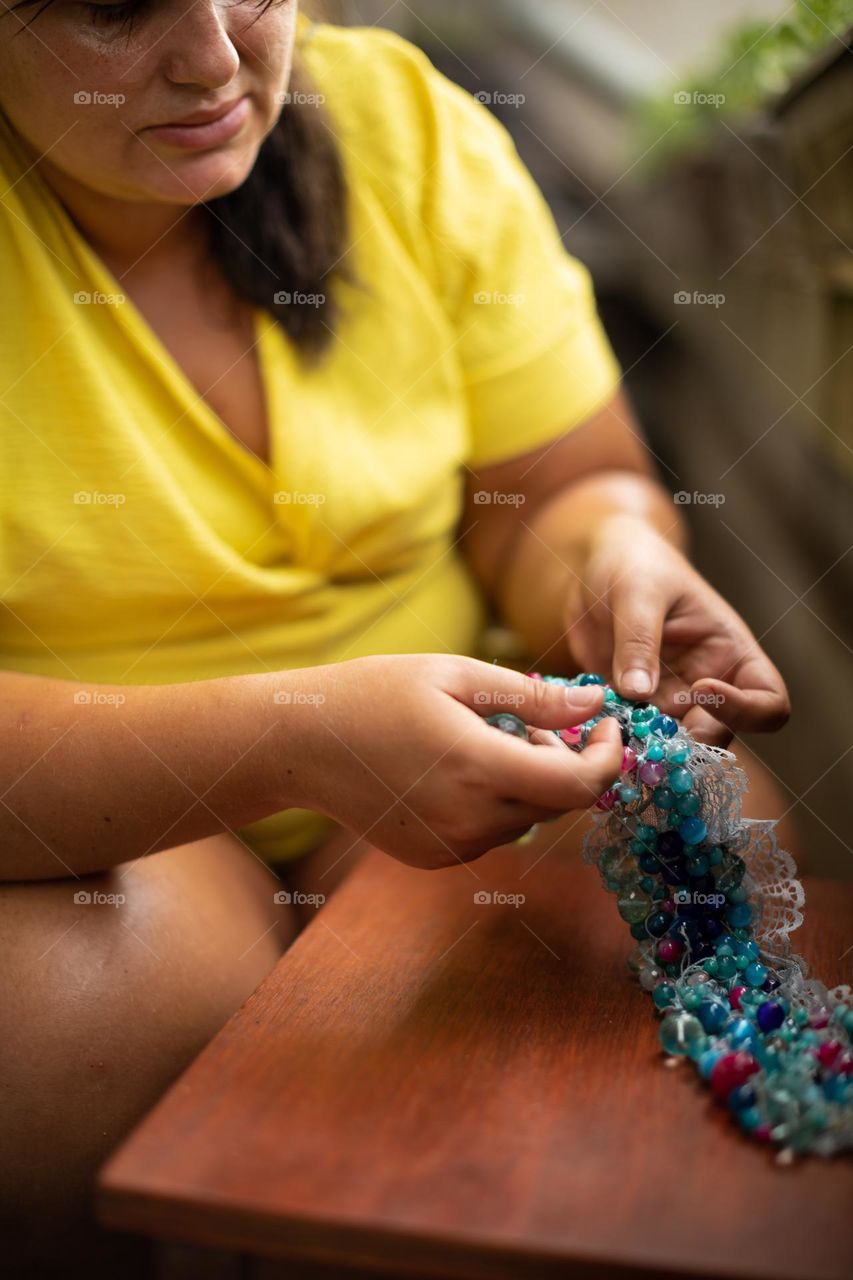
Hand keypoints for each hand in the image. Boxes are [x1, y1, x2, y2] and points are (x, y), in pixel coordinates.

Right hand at [280, 654, 622, 868]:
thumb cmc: (375, 693)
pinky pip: (493, 832)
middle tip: (527, 716)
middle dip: (563, 759)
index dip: (607, 757)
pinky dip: (497, 800)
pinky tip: (457, 765)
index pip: (579, 787)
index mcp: (476, 768)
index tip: (604, 722)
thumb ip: (533, 696)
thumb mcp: (456, 675)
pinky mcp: (436, 858)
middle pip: (558, 802)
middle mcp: (469, 820)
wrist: (299, 745)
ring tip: (484, 734)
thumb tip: (596, 701)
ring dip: (529, 779)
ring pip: (528, 818)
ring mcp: (451, 847)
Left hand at [563, 515, 790, 746]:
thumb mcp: (637, 591)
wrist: (594, 565)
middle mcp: (705, 684)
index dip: (745, 709)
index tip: (701, 689)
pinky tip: (591, 727)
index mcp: (729, 652)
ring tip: (611, 732)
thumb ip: (639, 639)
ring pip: (670, 747)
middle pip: (715, 736)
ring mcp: (667, 701)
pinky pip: (631, 736)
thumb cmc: (633, 563)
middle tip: (643, 732)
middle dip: (684, 743)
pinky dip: (615, 739)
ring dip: (644, 747)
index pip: (769, 701)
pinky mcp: (632, 708)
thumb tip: (638, 692)